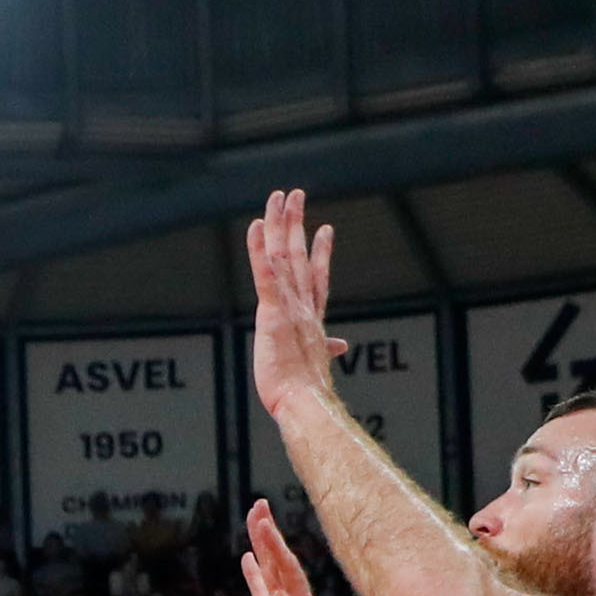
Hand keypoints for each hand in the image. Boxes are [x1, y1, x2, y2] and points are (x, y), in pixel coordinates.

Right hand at [238, 501, 339, 595]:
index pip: (285, 567)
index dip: (274, 543)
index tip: (263, 519)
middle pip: (278, 560)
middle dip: (268, 533)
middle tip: (258, 505)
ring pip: (270, 570)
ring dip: (262, 546)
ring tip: (254, 520)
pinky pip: (261, 591)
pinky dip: (255, 573)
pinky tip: (248, 559)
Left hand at [243, 187, 347, 424]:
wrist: (304, 400)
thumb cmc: (306, 388)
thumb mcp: (316, 362)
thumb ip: (327, 347)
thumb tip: (341, 346)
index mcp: (312, 316)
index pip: (318, 276)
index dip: (322, 251)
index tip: (326, 228)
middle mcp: (303, 304)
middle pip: (300, 255)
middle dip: (296, 223)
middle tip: (296, 195)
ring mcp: (289, 305)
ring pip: (283, 256)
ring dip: (279, 224)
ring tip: (279, 197)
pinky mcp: (272, 312)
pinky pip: (265, 275)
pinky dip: (258, 250)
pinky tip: (254, 228)